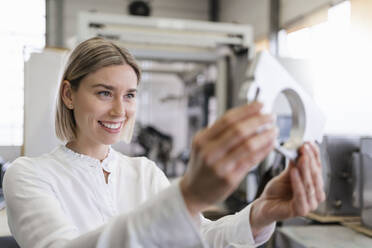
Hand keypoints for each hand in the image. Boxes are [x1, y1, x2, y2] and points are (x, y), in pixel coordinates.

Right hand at [180, 102, 277, 216]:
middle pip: (238, 130)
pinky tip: (270, 144)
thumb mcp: (203, 146)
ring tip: (274, 130)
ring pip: (248, 146)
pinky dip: (263, 150)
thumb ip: (220, 132)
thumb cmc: (202, 166)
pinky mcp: (229, 179)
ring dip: (265, 136)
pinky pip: (251, 161)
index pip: (227, 119)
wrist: (193, 192)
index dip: (246, 110)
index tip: (260, 104)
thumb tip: (247, 115)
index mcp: (202, 139)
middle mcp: (209, 152)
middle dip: (258, 121)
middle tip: (271, 116)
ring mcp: (219, 166)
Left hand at [250, 142, 325, 235]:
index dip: (314, 155)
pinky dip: (297, 182)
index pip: (318, 168)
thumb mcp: (287, 174)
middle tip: (305, 148)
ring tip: (301, 157)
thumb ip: (295, 164)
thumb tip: (300, 148)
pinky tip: (294, 172)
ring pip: (310, 185)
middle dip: (310, 160)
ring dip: (305, 170)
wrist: (265, 205)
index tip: (309, 143)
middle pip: (315, 175)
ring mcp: (310, 204)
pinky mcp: (301, 210)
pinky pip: (300, 195)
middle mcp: (316, 195)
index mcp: (315, 185)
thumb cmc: (277, 191)